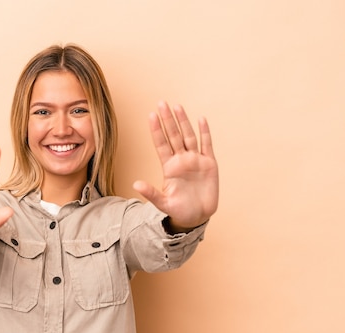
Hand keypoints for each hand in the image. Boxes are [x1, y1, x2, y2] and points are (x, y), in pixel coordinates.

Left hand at [133, 102, 218, 232]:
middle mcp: (181, 160)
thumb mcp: (163, 203)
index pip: (161, 144)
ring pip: (189, 136)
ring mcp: (195, 160)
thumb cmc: (179, 210)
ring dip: (183, 121)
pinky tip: (201, 119)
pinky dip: (205, 132)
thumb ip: (151, 193)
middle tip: (161, 103)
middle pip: (174, 135)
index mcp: (169, 167)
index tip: (151, 115)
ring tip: (177, 106)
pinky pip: (207, 145)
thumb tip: (135, 185)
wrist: (197, 217)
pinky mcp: (209, 164)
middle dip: (168, 120)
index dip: (157, 130)